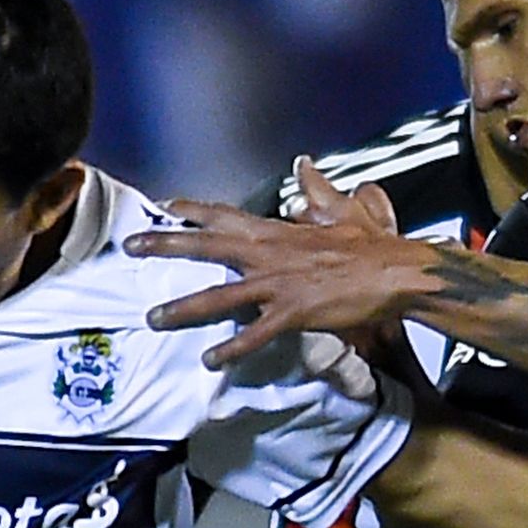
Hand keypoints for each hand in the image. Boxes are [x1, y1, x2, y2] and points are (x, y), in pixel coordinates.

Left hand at [126, 160, 436, 369]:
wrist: (396, 272)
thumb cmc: (370, 245)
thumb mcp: (342, 211)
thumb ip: (316, 192)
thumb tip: (304, 166)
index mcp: (277, 231)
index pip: (226, 216)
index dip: (193, 210)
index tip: (164, 205)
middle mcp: (268, 254)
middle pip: (206, 247)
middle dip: (166, 244)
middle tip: (131, 245)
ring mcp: (277, 284)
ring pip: (219, 296)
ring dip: (184, 308)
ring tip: (153, 318)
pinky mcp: (292, 313)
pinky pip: (255, 334)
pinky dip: (232, 348)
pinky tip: (210, 360)